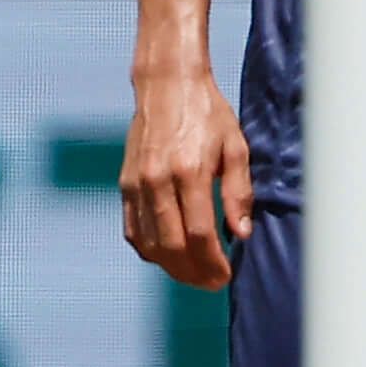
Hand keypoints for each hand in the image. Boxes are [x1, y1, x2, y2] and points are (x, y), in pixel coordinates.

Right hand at [122, 60, 252, 287]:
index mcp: (189, 171)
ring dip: (172, 269)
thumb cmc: (206, 113)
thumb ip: (238, 192)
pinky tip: (168, 257)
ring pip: (150, 245)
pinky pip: (132, 231)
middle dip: (194, 273)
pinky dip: (150, 252)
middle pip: (173, 247)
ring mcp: (137, 183)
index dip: (213, 262)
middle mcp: (158, 180)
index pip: (199, 234)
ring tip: (194, 274)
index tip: (225, 275)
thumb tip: (241, 234)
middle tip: (212, 282)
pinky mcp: (125, 184)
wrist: (167, 84)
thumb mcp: (235, 147)